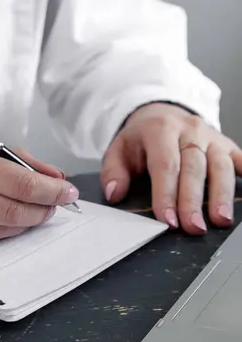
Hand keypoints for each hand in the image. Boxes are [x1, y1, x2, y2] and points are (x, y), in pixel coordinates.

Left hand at [101, 103, 241, 234]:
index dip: (166, 194)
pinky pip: (240, 159)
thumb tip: (114, 194)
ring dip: (221, 195)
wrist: (161, 114)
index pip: (164, 165)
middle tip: (193, 227)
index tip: (167, 219)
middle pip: (194, 168)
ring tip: (220, 220)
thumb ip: (113, 172)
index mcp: (159, 130)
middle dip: (193, 201)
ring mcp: (211, 137)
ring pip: (220, 166)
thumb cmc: (140, 139)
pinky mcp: (227, 145)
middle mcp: (189, 130)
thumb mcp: (118, 150)